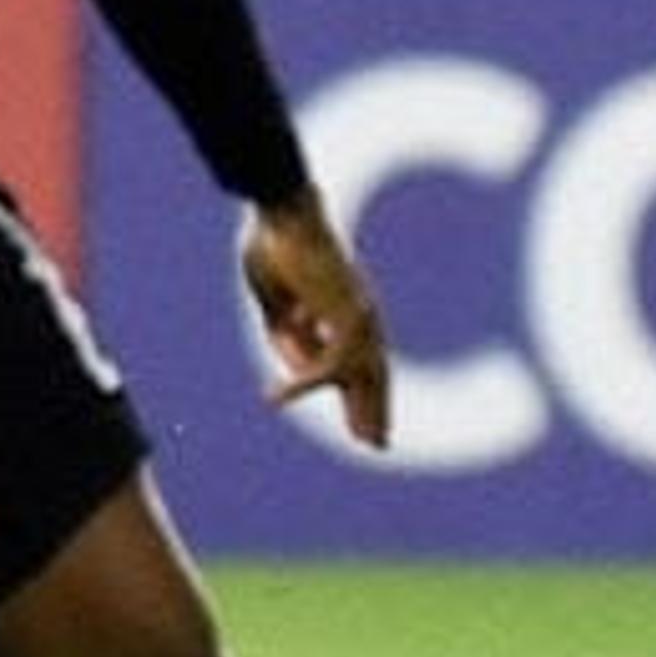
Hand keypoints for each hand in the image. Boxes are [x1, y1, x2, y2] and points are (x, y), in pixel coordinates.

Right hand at [242, 191, 392, 447]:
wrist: (282, 212)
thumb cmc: (275, 247)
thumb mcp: (276, 304)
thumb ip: (288, 338)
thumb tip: (298, 375)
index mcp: (343, 310)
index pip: (356, 360)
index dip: (358, 391)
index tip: (359, 417)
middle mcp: (358, 315)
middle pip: (372, 373)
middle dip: (374, 409)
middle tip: (379, 444)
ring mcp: (356, 316)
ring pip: (363, 375)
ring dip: (364, 410)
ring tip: (367, 442)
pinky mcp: (344, 316)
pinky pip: (324, 363)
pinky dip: (302, 383)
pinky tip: (276, 397)